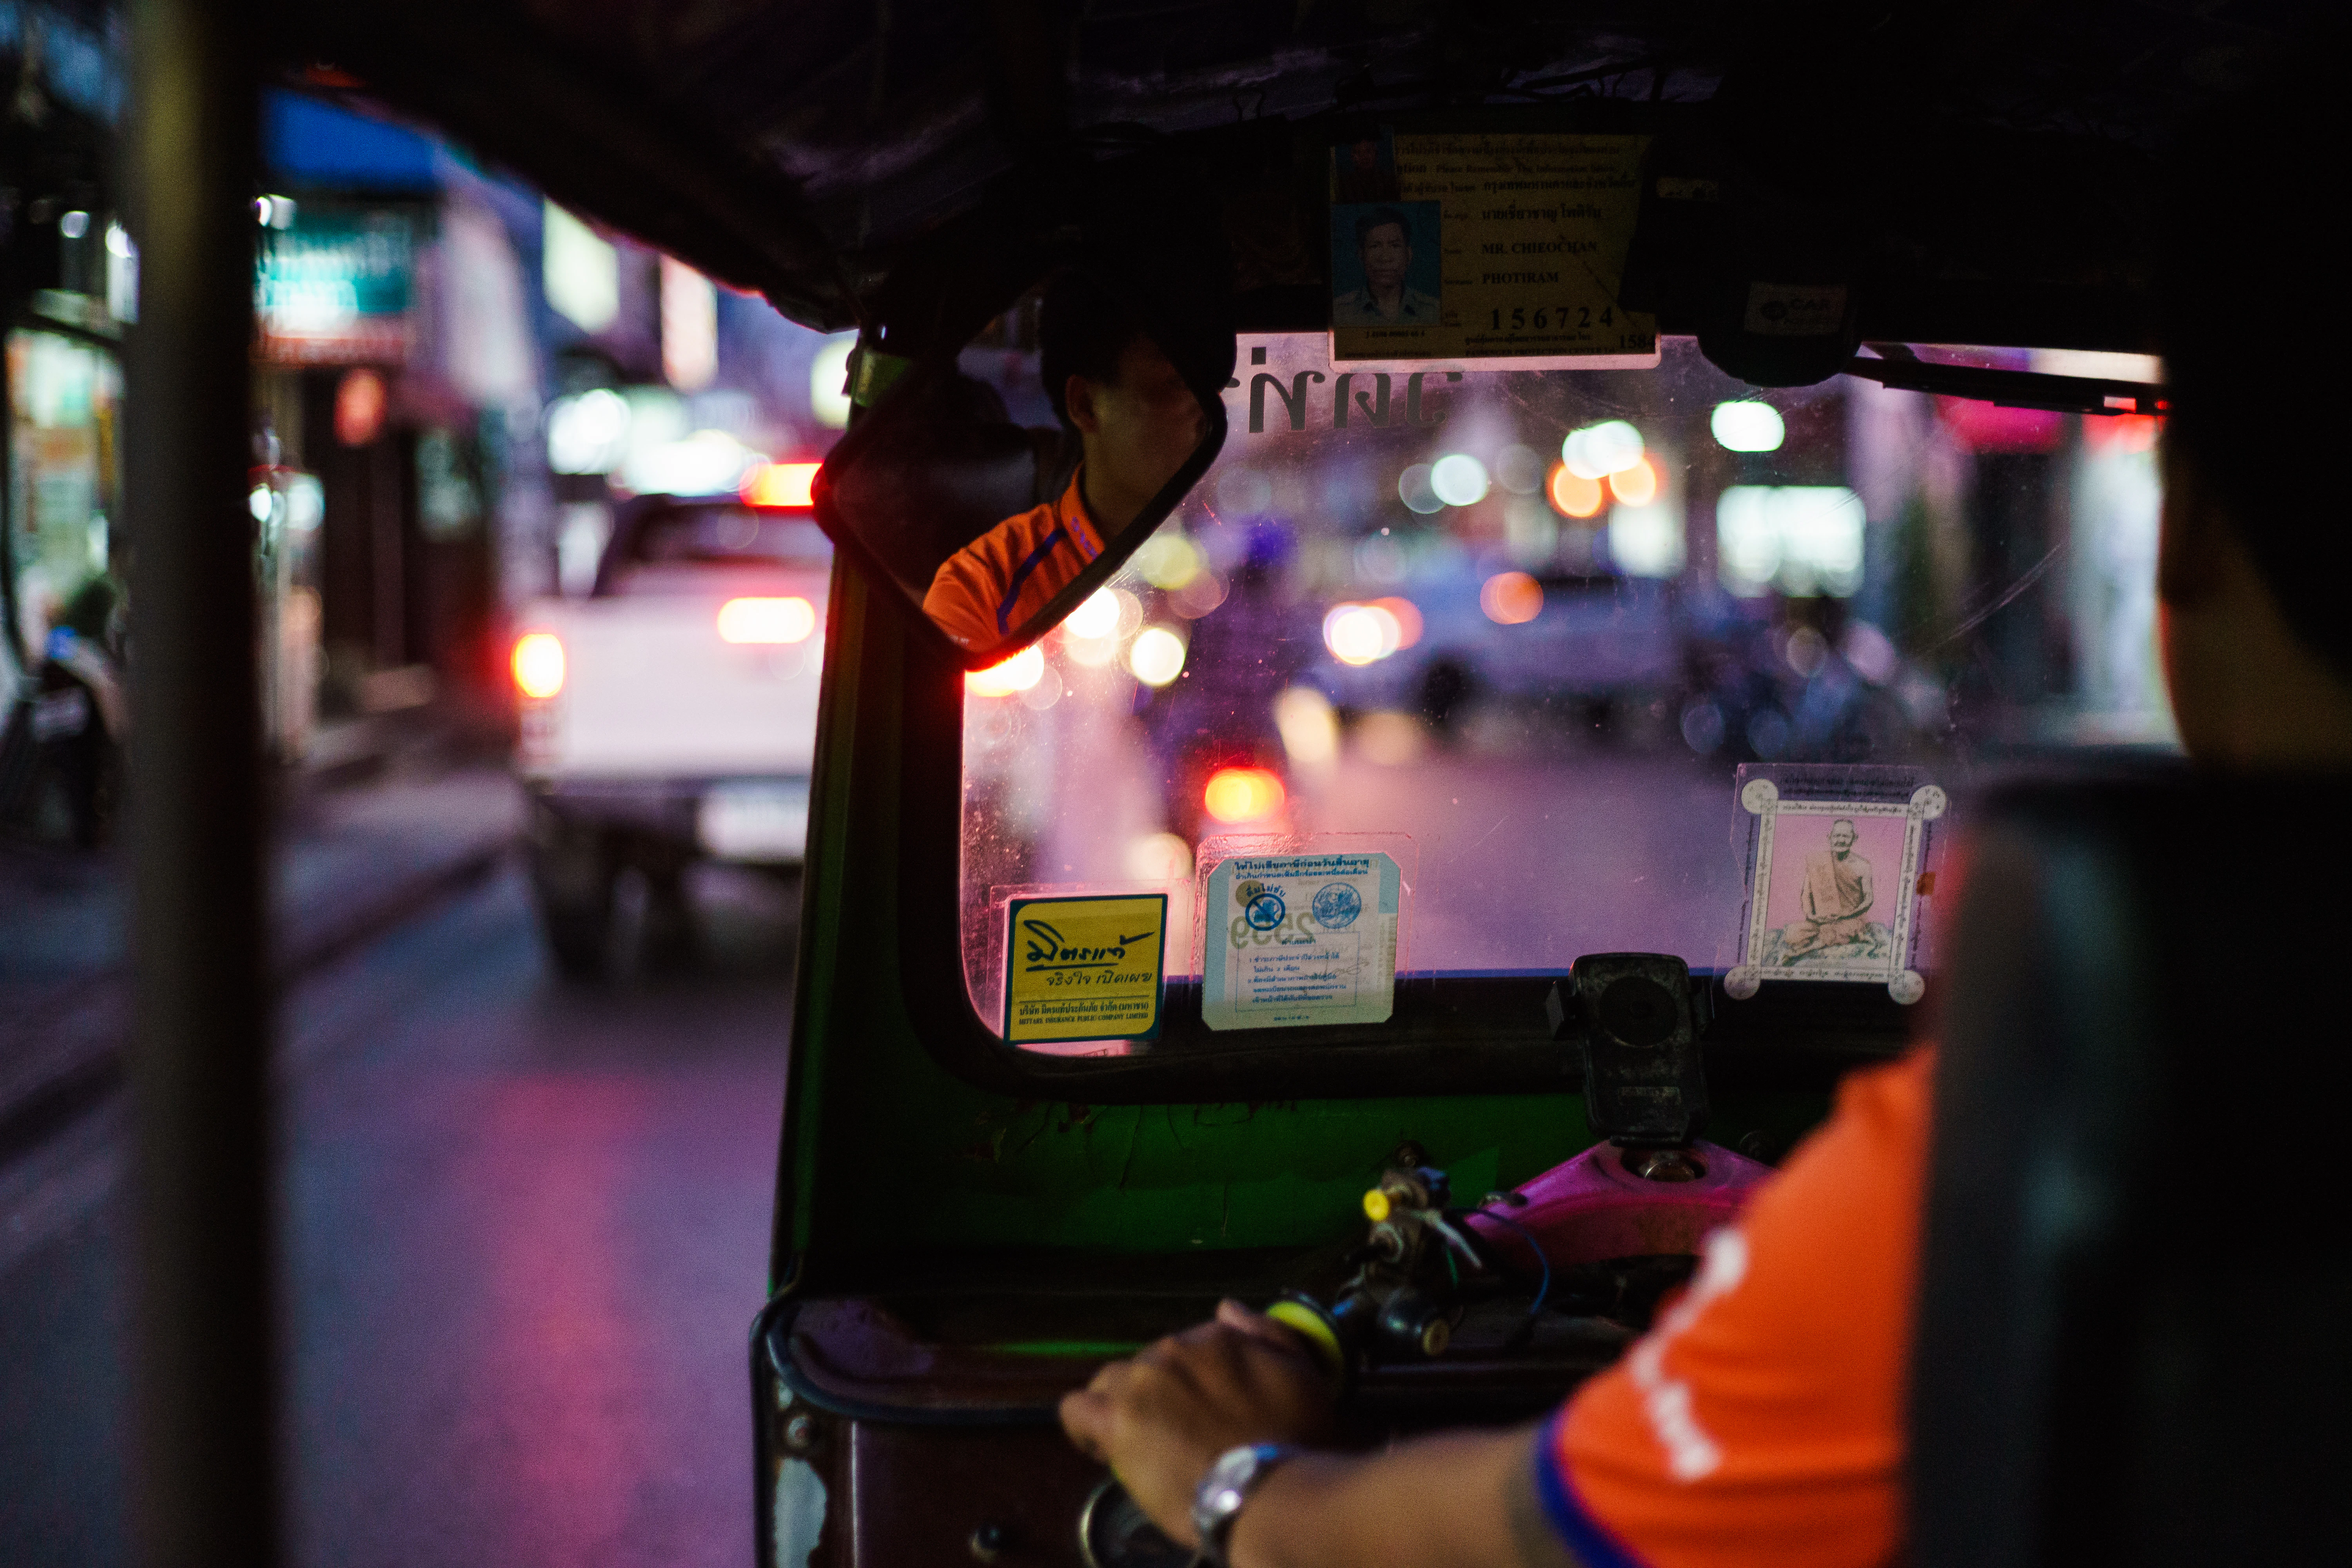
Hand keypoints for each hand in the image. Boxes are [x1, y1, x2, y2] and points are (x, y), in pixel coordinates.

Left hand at [1060, 1300, 1335, 1546]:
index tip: (1205, 1410)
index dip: (1196, 1380)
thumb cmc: (1294, 1442)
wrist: (1268, 1492)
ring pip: (1111, 1382)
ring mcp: (1141, 1383)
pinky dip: (1084, 1425)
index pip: (1192, 1347)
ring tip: (1140, 1442)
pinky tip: (1100, 1444)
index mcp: (1217, 1337)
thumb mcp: (1304, 1377)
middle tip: (1180, 1435)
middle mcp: (1174, 1350)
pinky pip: (1076, 1410)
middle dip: (1160, 1395)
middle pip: (1151, 1365)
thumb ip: (1268, 1334)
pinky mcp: (1115, 1421)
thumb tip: (1227, 1306)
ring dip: (1122, 1405)